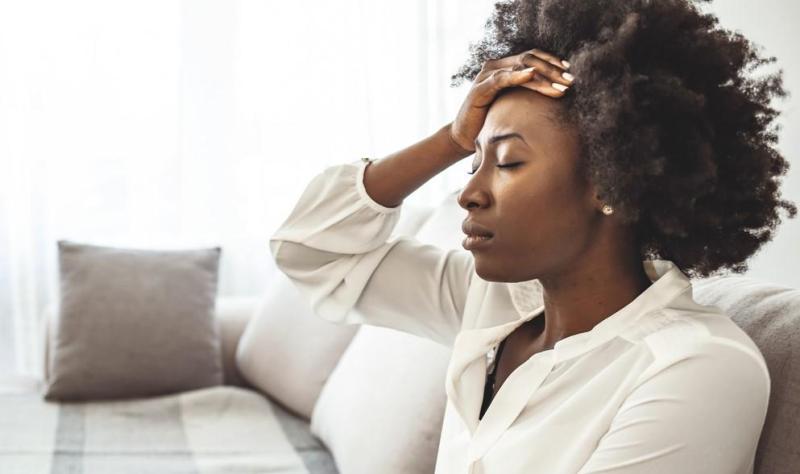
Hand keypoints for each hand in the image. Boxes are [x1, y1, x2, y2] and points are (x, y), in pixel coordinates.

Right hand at [448, 48, 573, 153]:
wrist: (464, 138)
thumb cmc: (491, 123)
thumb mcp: (514, 106)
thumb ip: (529, 95)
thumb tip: (560, 95)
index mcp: (504, 67)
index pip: (532, 57)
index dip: (552, 61)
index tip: (570, 71)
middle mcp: (494, 67)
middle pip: (529, 59)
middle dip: (552, 70)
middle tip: (570, 81)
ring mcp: (486, 76)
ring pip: (519, 67)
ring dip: (543, 76)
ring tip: (560, 86)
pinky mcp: (480, 88)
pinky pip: (501, 79)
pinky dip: (518, 76)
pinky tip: (532, 76)